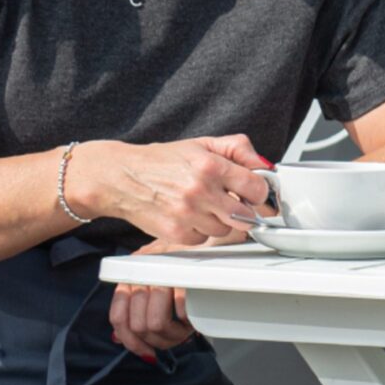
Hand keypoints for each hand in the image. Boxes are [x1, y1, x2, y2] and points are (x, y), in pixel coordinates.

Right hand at [73, 135, 273, 245]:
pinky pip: (203, 240)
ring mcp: (187, 214)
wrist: (120, 177)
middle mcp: (200, 191)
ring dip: (220, 221)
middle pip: (245, 216)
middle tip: (231, 202)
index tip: (253, 193)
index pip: (256, 189)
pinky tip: (189, 217)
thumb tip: (264, 166)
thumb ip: (237, 149)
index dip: (258, 193)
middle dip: (242, 210)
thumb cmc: (161, 161)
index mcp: (210, 166)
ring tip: (204, 206)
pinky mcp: (175, 233)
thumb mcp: (201, 144)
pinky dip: (200, 232)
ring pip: (225, 230)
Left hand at [110, 239, 201, 361]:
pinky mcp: (183, 272)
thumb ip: (138, 303)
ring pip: (156, 322)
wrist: (212, 227)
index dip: (131, 340)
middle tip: (174, 335)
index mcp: (131, 273)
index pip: (119, 316)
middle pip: (139, 324)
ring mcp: (162, 271)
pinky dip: (186, 318)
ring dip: (174, 333)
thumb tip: (122, 337)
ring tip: (185, 327)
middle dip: (159, 338)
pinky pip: (178, 309)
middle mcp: (142, 271)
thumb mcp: (157, 275)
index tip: (145, 350)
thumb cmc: (188, 255)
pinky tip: (192, 316)